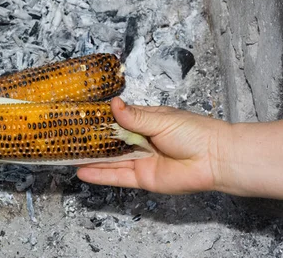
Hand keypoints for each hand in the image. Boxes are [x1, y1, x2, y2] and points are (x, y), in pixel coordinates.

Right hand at [77, 97, 228, 193]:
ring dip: (91, 159)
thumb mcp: (160, 120)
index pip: (117, 120)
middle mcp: (140, 141)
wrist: (215, 159)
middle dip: (91, 141)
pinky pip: (117, 177)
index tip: (79, 118)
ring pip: (110, 160)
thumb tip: (113, 104)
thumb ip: (134, 117)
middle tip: (67, 138)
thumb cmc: (194, 133)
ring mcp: (140, 161)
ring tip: (67, 156)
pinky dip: (100, 175)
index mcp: (145, 122)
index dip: (99, 120)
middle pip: (110, 142)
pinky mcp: (142, 179)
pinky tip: (82, 172)